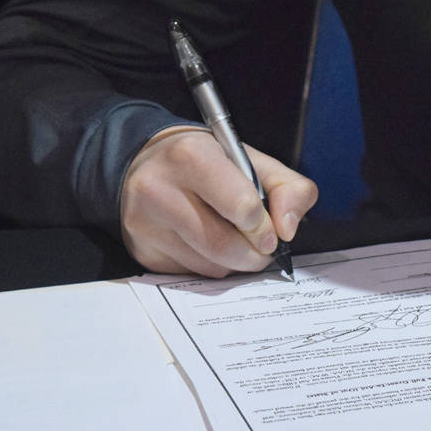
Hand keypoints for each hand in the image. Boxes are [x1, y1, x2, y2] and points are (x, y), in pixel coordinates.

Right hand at [120, 126, 317, 276]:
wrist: (148, 163)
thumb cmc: (209, 162)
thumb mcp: (253, 160)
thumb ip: (288, 187)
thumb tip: (288, 229)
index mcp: (191, 155)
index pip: (242, 207)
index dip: (263, 224)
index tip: (268, 227)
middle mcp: (158, 188)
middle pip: (223, 244)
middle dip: (255, 253)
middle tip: (263, 246)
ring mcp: (144, 223)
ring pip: (208, 265)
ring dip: (236, 263)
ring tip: (239, 243)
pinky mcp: (142, 251)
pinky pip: (191, 274)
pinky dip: (212, 267)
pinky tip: (210, 245)